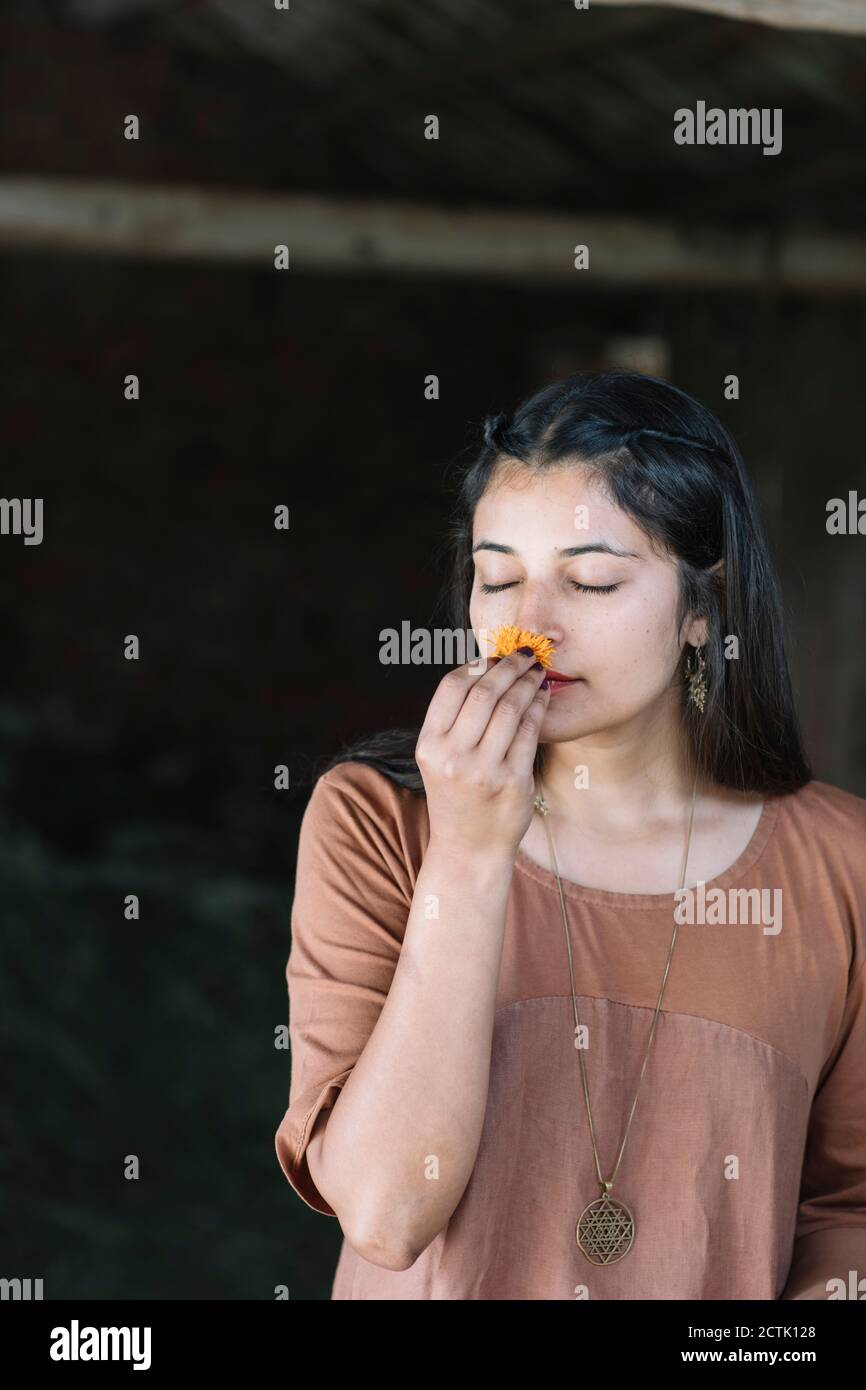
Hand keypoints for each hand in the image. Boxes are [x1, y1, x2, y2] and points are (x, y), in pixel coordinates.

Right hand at [415, 648, 549, 855]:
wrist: (468, 848)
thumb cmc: (457, 796)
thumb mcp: (440, 759)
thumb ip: (454, 720)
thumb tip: (484, 668)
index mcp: (429, 744)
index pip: (452, 687)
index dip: (477, 664)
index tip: (494, 657)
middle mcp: (452, 756)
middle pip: (484, 693)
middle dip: (508, 667)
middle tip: (526, 655)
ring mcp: (483, 770)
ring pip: (510, 709)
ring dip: (527, 683)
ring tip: (537, 672)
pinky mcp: (512, 781)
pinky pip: (530, 732)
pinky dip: (539, 708)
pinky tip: (543, 697)